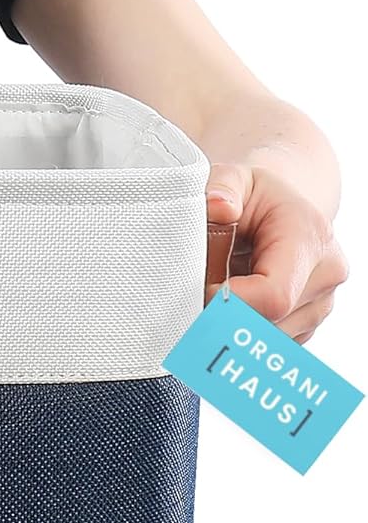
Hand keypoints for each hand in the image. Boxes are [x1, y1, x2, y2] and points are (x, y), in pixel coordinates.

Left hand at [204, 161, 348, 344]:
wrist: (278, 210)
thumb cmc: (251, 196)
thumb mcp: (233, 178)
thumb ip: (221, 186)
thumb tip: (219, 207)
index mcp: (309, 238)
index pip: (273, 296)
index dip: (226, 303)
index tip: (198, 289)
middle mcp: (326, 274)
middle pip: (266, 323)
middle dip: (223, 314)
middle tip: (196, 289)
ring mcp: (321, 303)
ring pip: (265, 340)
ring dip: (231, 325)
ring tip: (218, 288)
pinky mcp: (307, 324)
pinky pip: (267, 344)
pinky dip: (242, 332)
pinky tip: (233, 304)